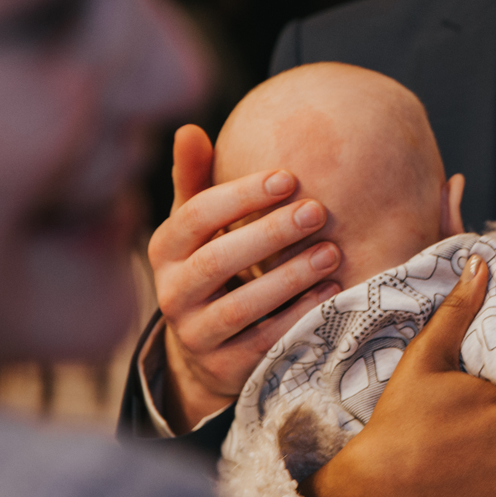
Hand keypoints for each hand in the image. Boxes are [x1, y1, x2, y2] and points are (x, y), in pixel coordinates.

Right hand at [147, 124, 342, 432]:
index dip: (241, 196)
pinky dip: (297, 316)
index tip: (288, 177)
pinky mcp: (223, 368)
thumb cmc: (213, 264)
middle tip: (317, 210)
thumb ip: (195, 180)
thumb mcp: (199, 224)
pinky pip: (262, 343)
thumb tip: (188, 128)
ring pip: (240, 307)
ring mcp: (194, 334)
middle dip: (269, 234)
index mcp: (164, 250)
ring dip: (289, 277)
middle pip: (216, 260)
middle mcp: (171, 293)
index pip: (195, 216)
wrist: (210, 346)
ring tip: (331, 252)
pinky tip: (330, 293)